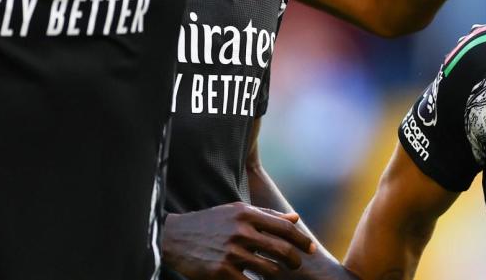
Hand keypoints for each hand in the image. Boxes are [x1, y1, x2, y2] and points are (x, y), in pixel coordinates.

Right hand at [162, 203, 314, 279]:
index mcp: (247, 214)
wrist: (175, 237)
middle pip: (282, 250)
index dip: (302, 240)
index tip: (310, 249)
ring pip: (270, 270)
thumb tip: (295, 219)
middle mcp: (241, 231)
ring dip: (278, 276)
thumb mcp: (237, 212)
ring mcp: (231, 252)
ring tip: (276, 275)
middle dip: (294, 261)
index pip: (285, 227)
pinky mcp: (221, 271)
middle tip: (296, 265)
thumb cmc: (210, 223)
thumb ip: (267, 216)